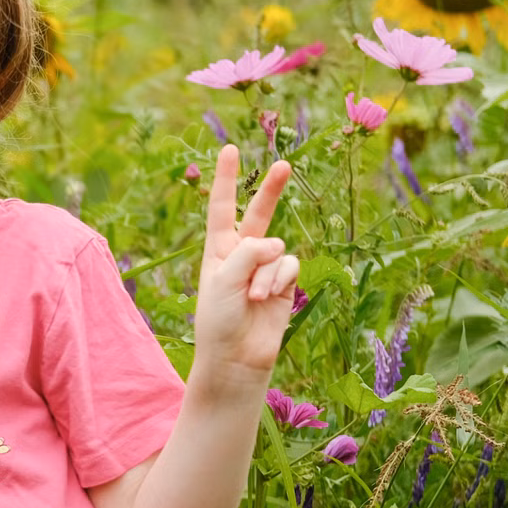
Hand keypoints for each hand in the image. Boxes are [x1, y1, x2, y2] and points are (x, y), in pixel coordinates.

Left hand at [192, 144, 300, 383]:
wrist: (236, 358)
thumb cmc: (218, 320)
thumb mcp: (223, 279)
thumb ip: (249, 253)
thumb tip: (279, 246)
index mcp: (217, 250)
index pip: (223, 207)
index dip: (226, 178)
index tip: (230, 149)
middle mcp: (242, 254)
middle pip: (259, 214)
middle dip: (271, 190)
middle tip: (284, 164)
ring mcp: (265, 269)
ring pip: (276, 249)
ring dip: (266, 272)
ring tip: (254, 296)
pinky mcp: (285, 284)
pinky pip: (289, 265)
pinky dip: (279, 279)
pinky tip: (268, 297)